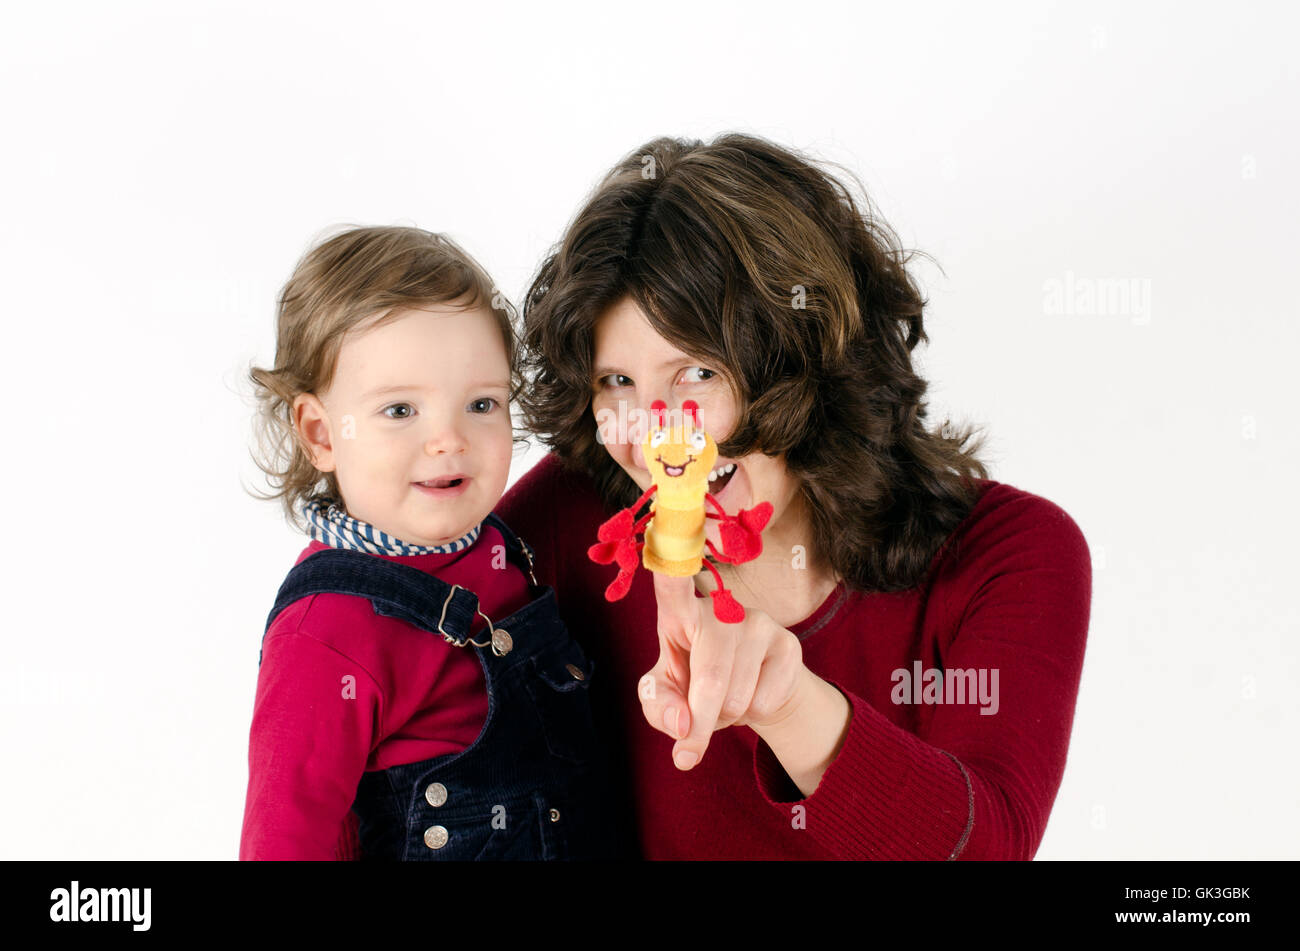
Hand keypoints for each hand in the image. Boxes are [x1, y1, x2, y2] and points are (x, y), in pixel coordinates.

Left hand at [639, 571, 806, 770]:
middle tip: (688, 751)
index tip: (664, 526)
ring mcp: (758, 622)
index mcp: (680, 613)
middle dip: (701, 723)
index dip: (670, 564)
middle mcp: (721, 609)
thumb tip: (684, 727)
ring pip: (736, 697)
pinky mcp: (788, 644)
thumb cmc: (696, 685)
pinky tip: (752, 694)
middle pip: (709, 678)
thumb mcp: (666, 698)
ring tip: (725, 701)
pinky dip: (753, 716)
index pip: (672, 585)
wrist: (753, 693)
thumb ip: (660, 708)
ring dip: (726, 718)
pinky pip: (764, 701)